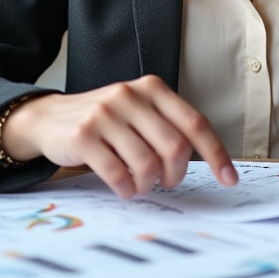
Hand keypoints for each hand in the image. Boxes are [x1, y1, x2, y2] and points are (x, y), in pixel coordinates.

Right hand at [3, 75, 237, 197]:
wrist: (50, 117)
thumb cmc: (105, 121)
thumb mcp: (138, 111)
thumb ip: (167, 126)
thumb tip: (208, 162)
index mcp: (152, 88)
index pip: (195, 123)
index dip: (216, 154)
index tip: (229, 179)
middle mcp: (131, 96)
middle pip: (175, 148)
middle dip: (176, 175)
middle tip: (167, 182)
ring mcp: (106, 114)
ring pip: (148, 165)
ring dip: (149, 185)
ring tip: (141, 185)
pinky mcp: (85, 135)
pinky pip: (119, 175)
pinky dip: (127, 189)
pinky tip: (123, 187)